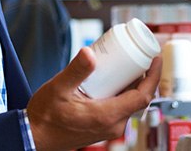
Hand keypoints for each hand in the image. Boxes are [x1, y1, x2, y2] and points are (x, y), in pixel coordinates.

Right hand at [27, 46, 160, 150]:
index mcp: (108, 116)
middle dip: (142, 76)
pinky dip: (121, 92)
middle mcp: (113, 125)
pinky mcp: (102, 127)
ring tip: (125, 64)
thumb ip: (76, 70)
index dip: (154, 76)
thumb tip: (90, 52)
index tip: (156, 58)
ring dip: (130, 84)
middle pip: (138, 98)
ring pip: (128, 103)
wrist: (34, 137)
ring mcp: (108, 128)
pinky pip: (119, 108)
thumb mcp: (59, 88)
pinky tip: (112, 80)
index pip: (143, 96)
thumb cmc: (45, 117)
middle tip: (139, 55)